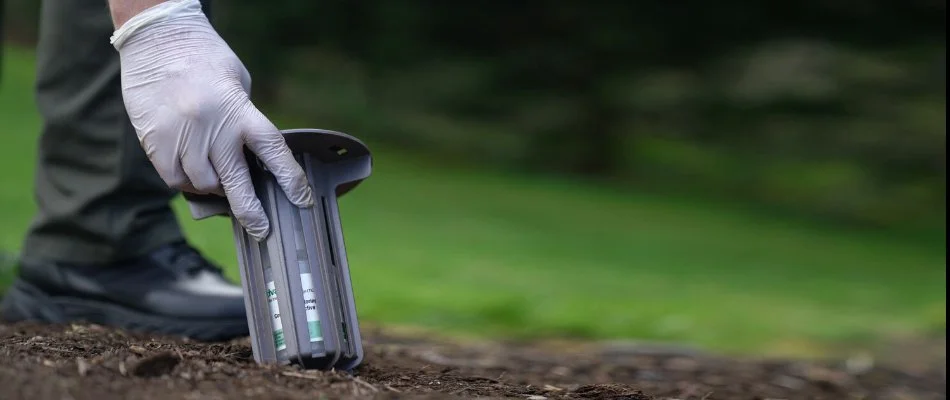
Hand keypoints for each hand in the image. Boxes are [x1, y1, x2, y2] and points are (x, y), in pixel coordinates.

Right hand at [110, 0, 312, 240]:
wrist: (157, 37)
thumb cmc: (205, 58)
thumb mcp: (237, 84)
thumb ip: (245, 120)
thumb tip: (250, 158)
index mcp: (241, 112)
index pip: (274, 152)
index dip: (291, 180)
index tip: (303, 201)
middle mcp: (213, 128)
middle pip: (235, 182)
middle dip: (250, 211)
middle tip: (261, 229)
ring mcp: (183, 136)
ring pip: (202, 184)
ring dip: (213, 189)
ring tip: (216, 181)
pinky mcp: (155, 141)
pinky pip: (174, 178)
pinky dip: (185, 181)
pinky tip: (190, 173)